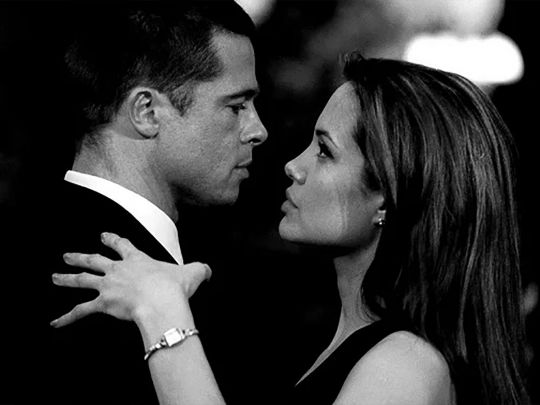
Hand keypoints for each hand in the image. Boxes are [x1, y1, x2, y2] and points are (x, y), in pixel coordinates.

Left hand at [50, 232, 210, 327]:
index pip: (122, 245)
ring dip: (67, 278)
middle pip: (95, 260)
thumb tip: (209, 270)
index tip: (103, 236)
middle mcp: (119, 269)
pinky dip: (66, 318)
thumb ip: (200, 269)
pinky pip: (81, 311)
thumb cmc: (174, 286)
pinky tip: (54, 323)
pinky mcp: (103, 303)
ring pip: (83, 280)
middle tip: (67, 255)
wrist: (161, 300)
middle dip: (80, 257)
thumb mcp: (193, 272)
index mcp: (138, 259)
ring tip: (54, 277)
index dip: (112, 240)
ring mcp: (108, 285)